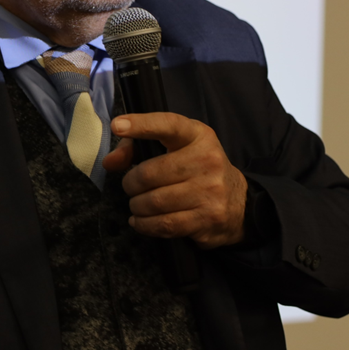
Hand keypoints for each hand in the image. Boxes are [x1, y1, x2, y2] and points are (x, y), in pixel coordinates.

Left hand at [102, 112, 247, 248]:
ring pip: (153, 202)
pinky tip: (141, 221)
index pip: (168, 125)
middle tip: (131, 187)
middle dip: (130, 184)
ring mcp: (211, 191)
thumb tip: (109, 163)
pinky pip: (164, 224)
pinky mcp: (209, 218)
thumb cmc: (196, 170)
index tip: (118, 125)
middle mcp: (208, 160)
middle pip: (149, 174)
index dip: (141, 124)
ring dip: (137, 206)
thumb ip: (136, 149)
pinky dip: (145, 225)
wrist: (239, 203)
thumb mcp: (174, 149)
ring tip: (137, 204)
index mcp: (198, 136)